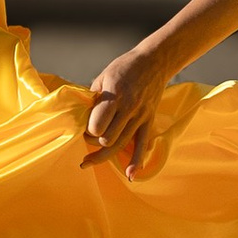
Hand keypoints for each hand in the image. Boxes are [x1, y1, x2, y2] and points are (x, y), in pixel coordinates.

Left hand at [80, 43, 174, 179]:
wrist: (155, 62)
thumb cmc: (125, 67)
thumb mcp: (104, 76)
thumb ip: (94, 98)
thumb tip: (82, 116)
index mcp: (115, 94)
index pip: (98, 125)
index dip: (88, 130)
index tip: (84, 127)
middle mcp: (129, 107)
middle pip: (107, 139)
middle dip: (93, 141)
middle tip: (87, 136)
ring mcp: (140, 116)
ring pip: (120, 145)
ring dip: (102, 156)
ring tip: (87, 161)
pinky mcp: (148, 121)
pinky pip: (142, 145)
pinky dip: (136, 162)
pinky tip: (130, 175)